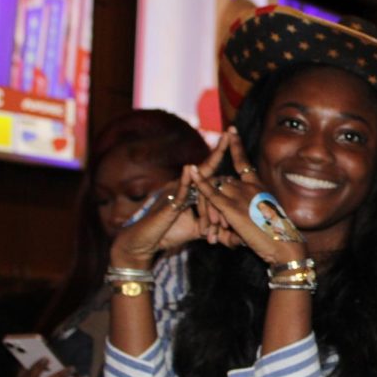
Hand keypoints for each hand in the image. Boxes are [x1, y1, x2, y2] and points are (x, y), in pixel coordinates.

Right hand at [109, 136, 234, 266]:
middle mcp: (182, 187)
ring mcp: (175, 193)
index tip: (231, 139)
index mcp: (190, 192)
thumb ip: (212, 224)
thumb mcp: (196, 229)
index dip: (219, 157)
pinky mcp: (168, 204)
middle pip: (204, 168)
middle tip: (229, 133)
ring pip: (196, 177)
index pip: (208, 173)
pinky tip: (190, 169)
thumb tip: (231, 230)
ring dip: (210, 163)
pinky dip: (185, 181)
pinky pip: (179, 191)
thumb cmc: (167, 233)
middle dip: (218, 151)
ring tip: (222, 143)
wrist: (144, 243)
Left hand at [188, 129, 305, 264]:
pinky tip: (191, 171)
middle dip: (213, 197)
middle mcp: (250, 186)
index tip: (231, 131)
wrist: (284, 246)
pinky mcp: (231, 207)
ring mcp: (240, 194)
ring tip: (211, 234)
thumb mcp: (265, 218)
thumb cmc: (277, 237)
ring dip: (209, 209)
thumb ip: (250, 211)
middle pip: (223, 181)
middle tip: (213, 225)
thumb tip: (235, 220)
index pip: (244, 162)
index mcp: (259, 187)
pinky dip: (199, 182)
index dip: (236, 146)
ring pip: (215, 190)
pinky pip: (210, 192)